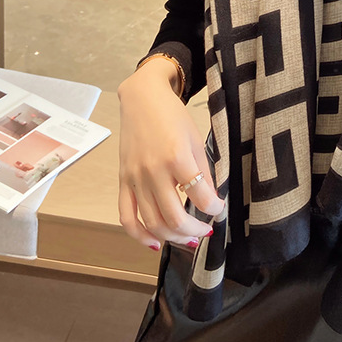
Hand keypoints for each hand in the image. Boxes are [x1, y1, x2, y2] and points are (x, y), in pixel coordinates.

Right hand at [117, 61, 224, 251]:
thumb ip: (203, 171)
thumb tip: (211, 200)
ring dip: (173, 237)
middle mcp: (154, 171)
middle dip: (194, 231)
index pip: (200, 197)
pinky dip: (140, 235)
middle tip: (205, 231)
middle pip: (174, 218)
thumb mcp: (196, 140)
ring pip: (152, 222)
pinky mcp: (123, 181)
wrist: (142, 99)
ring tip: (187, 239)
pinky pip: (127, 216)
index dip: (215, 208)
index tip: (219, 208)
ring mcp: (135, 178)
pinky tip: (156, 243)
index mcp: (177, 157)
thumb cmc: (173, 116)